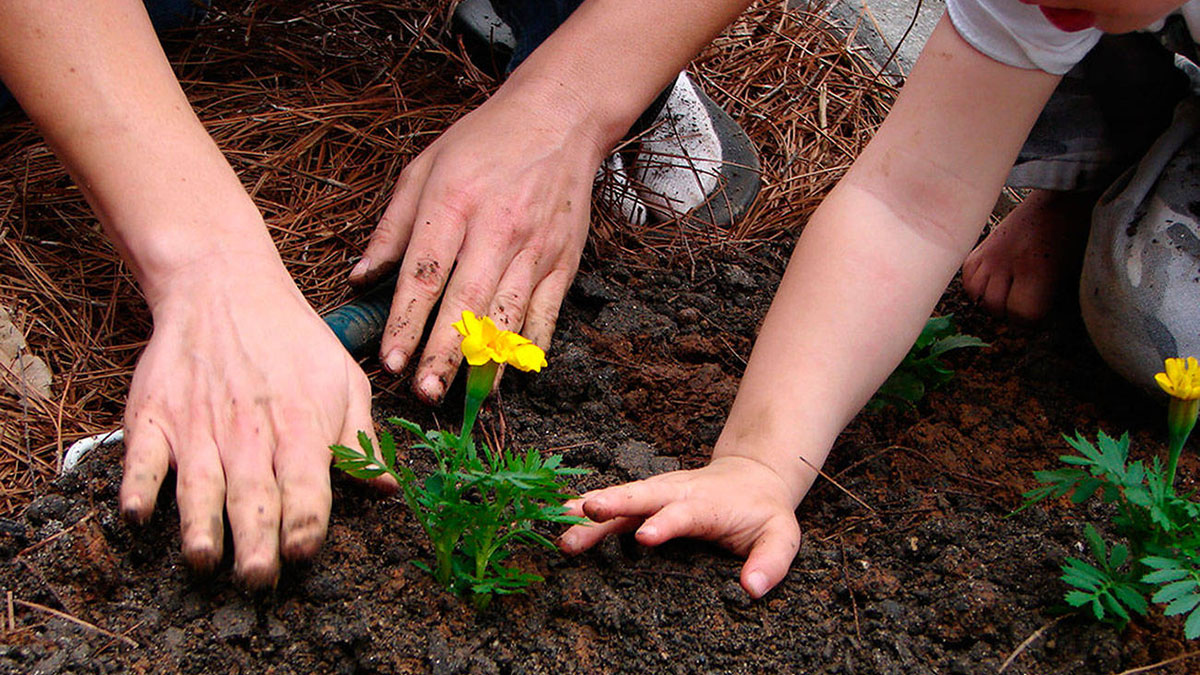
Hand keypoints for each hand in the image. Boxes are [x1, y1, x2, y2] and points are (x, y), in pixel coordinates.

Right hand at [117, 253, 385, 587]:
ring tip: (204, 559)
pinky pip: (140, 455)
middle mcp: (249, 428)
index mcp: (300, 421)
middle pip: (253, 491)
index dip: (306, 520)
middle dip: (256, 538)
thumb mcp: (343, 378)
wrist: (223, 286)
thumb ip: (360, 437)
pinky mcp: (154, 414)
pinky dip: (137, 484)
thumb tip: (387, 487)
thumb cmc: (292, 340)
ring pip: (198, 482)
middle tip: (258, 579)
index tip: (304, 552)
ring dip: (200, 523)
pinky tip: (137, 514)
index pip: (307, 480)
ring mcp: (197, 422)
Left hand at [351, 85, 603, 401]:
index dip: (405, 321)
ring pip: (509, 316)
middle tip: (424, 392)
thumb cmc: (484, 143)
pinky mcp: (563, 262)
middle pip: (468, 303)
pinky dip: (528, 348)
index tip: (389, 360)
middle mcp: (498, 229)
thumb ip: (392, 227)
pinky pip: (545, 315)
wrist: (558, 120)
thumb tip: (360, 278)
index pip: (425, 273)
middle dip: (444, 353)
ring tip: (464, 397)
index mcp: (454, 203)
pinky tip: (508, 374)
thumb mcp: (425, 168)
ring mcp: (536, 249)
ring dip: (486, 361)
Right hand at [558, 456, 801, 597]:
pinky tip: (560, 517)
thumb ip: (769, 562)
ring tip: (561, 522)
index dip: (665, 523)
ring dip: (591, 508)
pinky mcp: (645, 499)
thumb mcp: (781, 536)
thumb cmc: (764, 512)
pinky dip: (587, 508)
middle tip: (586, 514)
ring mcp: (658, 493)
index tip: (644, 537)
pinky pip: (614, 503)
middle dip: (614, 503)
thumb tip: (751, 589)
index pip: (683, 513)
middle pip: (642, 496)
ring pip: (622, 498)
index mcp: (707, 504)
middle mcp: (677, 493)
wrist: (752, 477)